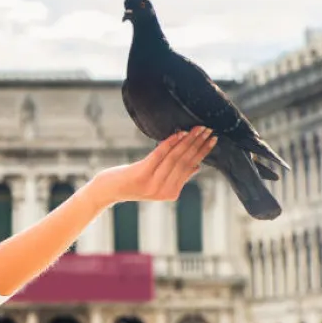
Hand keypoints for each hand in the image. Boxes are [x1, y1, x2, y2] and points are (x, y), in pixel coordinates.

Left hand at [93, 126, 216, 204]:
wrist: (108, 190)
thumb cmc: (134, 182)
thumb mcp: (158, 182)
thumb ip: (176, 176)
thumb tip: (197, 166)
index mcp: (171, 193)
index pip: (191, 169)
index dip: (202, 153)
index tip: (213, 139)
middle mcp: (163, 191)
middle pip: (185, 162)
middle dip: (198, 144)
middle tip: (209, 130)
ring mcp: (152, 184)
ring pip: (175, 158)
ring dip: (188, 141)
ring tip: (198, 129)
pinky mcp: (141, 174)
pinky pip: (159, 155)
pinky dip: (170, 142)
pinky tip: (179, 133)